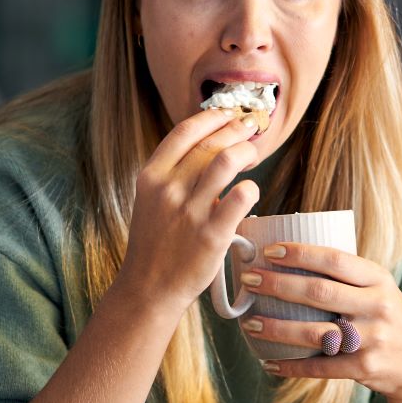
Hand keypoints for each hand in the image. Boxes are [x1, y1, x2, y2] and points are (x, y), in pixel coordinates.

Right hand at [118, 109, 264, 320]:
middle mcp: (168, 189)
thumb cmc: (155, 243)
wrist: (149, 287)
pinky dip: (252, 187)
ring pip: (227, 161)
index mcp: (151, 177)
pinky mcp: (212, 234)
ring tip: (252, 154)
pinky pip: (242, 195)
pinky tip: (251, 191)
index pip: (185, 131)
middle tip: (249, 130)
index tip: (228, 114)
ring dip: (246, 150)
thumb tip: (208, 145)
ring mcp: (190, 211)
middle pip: (211, 142)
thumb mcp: (150, 200)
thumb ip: (173, 174)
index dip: (212, 117)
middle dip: (236, 129)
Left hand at [239, 242, 401, 400]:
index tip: (269, 251)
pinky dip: (292, 366)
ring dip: (277, 329)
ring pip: (315, 333)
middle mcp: (377, 306)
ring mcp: (371, 339)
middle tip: (249, 280)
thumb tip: (288, 257)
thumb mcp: (378, 289)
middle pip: (319, 292)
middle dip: (278, 285)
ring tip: (250, 323)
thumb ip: (346, 276)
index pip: (335, 260)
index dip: (300, 254)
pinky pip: (320, 367)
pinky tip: (269, 362)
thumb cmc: (386, 318)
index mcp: (379, 279)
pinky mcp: (364, 368)